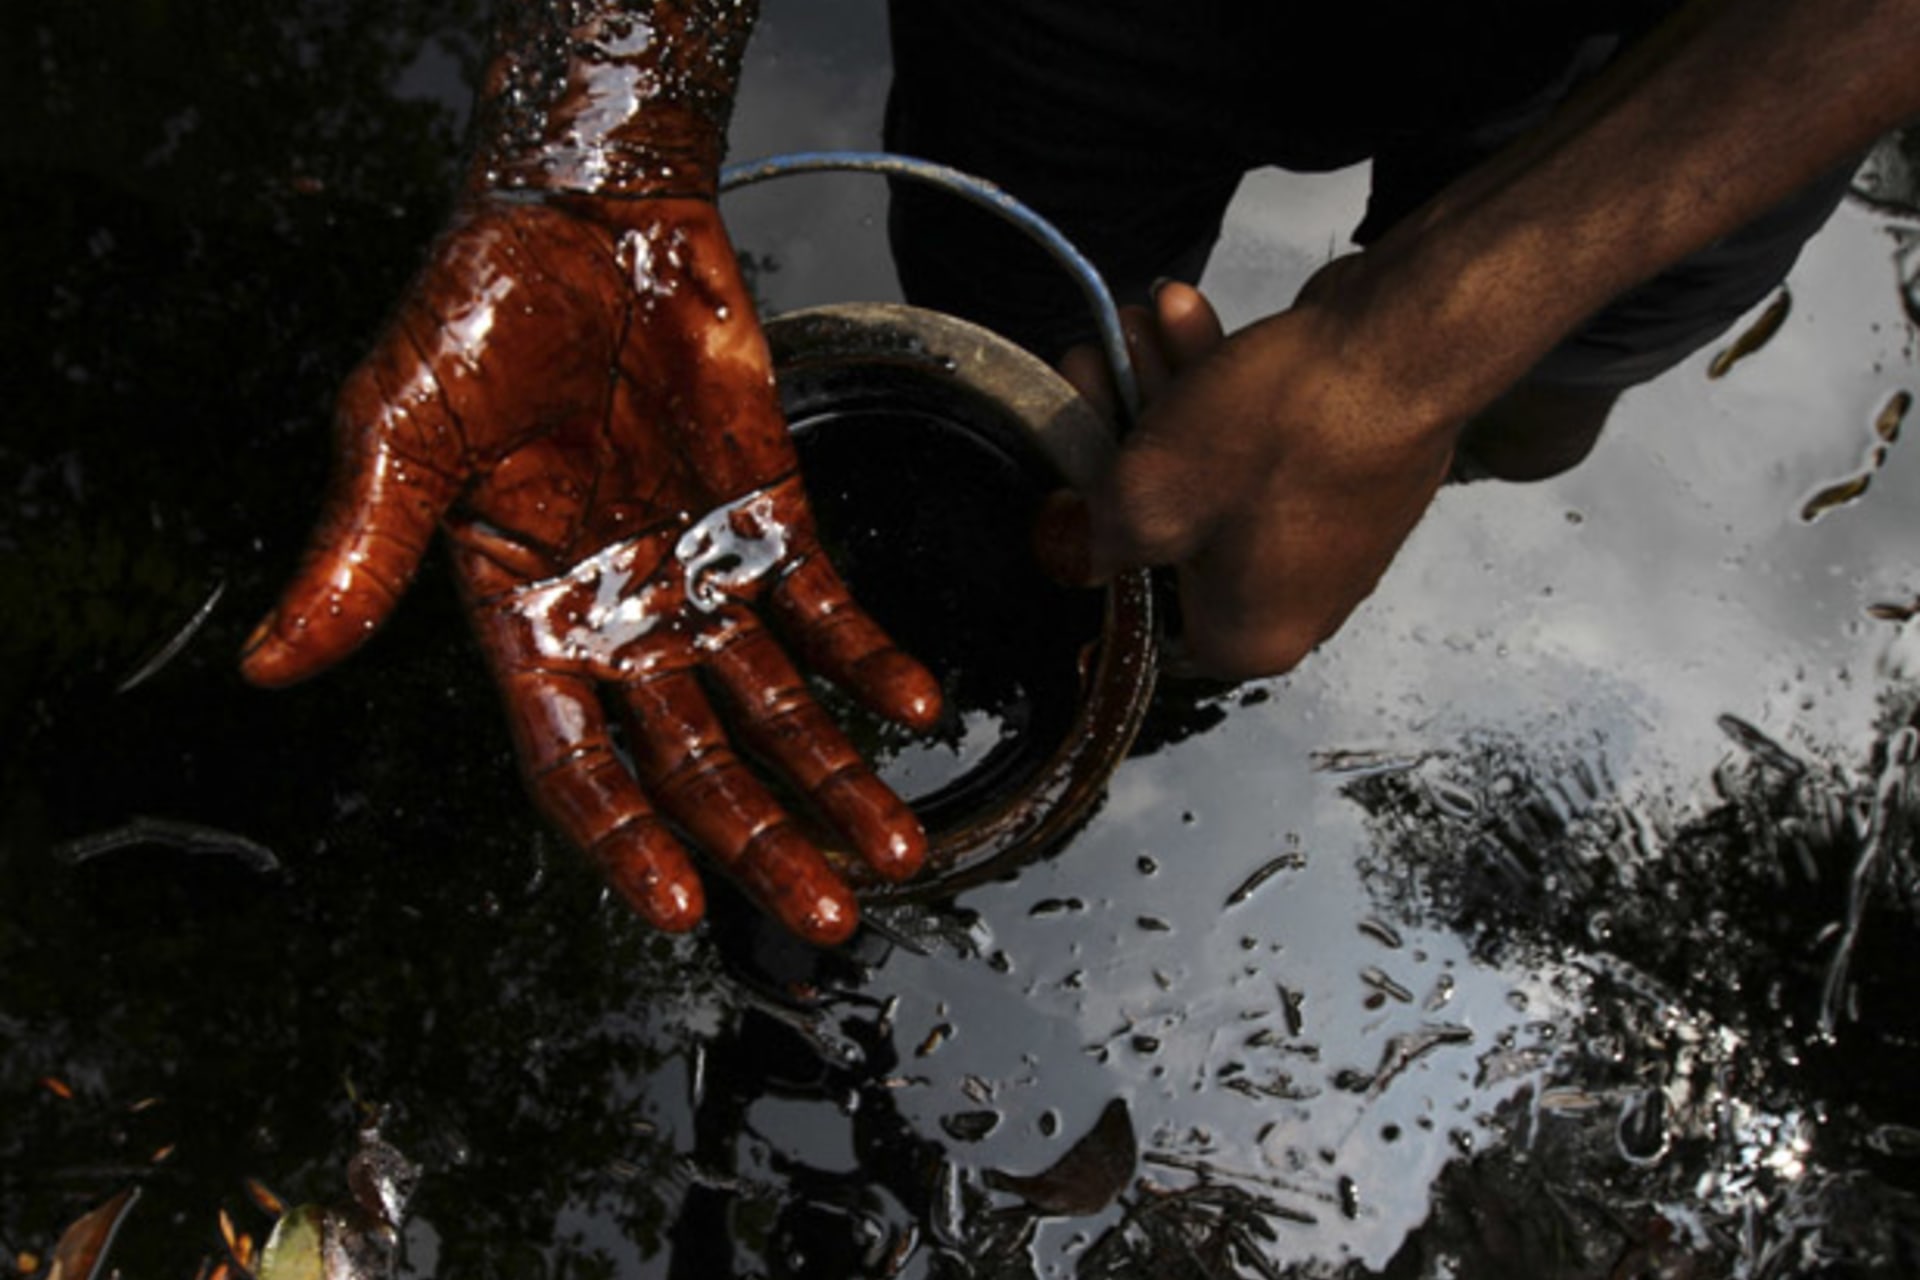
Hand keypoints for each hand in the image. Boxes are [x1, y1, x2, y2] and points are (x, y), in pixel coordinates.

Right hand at [241, 195, 941, 944]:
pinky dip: (872, 658)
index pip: (579, 761)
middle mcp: (621, 619)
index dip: (626, 838)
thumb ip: (360, 550)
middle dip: (763, 840)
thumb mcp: (401, 427)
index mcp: (524, 619)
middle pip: (699, 762)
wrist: (583, 215)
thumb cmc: (475, 310)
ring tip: (897, 852)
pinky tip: (917, 704)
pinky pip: (828, 609)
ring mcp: (702, 576)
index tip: (683, 908)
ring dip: (836, 778)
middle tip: (828, 917)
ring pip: (777, 707)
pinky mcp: (770, 520)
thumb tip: (268, 663)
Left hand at [1044, 273, 1457, 678]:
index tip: (1067, 490)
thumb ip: (1091, 536)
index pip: (1145, 618)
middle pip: (1173, 527)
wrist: (1403, 344)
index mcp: (1250, 634)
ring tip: (1132, 328)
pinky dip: (1221, 384)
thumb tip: (1066, 552)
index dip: (1098, 551)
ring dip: (1165, 393)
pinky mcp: (1347, 469)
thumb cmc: (1284, 433)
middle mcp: (1298, 598)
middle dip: (1124, 435)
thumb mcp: (1145, 495)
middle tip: (1093, 370)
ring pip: (1213, 468)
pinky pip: (1261, 438)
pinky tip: (1185, 317)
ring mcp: (1329, 531)